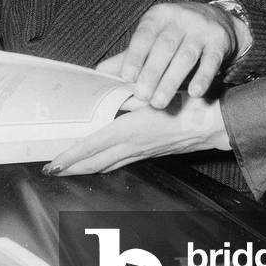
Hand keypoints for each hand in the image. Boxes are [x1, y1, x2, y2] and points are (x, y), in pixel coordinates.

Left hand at [43, 94, 229, 175]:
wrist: (214, 124)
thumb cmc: (189, 107)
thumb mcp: (155, 95)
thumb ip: (128, 96)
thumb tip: (105, 96)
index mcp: (131, 130)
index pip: (92, 146)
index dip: (71, 157)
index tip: (53, 163)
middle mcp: (133, 146)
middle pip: (95, 162)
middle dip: (72, 168)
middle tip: (51, 170)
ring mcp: (142, 153)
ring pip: (107, 165)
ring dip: (86, 168)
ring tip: (69, 169)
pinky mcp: (150, 153)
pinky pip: (120, 163)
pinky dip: (104, 164)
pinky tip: (101, 162)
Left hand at [98, 1, 240, 109]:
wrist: (215, 19)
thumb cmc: (175, 34)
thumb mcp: (152, 38)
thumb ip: (128, 56)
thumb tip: (98, 73)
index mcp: (157, 16)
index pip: (144, 35)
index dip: (135, 56)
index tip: (126, 77)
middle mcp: (179, 18)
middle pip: (164, 47)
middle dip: (152, 73)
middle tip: (141, 97)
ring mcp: (201, 28)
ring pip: (186, 56)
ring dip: (172, 80)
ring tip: (160, 103)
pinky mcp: (219, 41)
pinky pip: (211, 61)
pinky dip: (202, 77)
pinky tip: (194, 93)